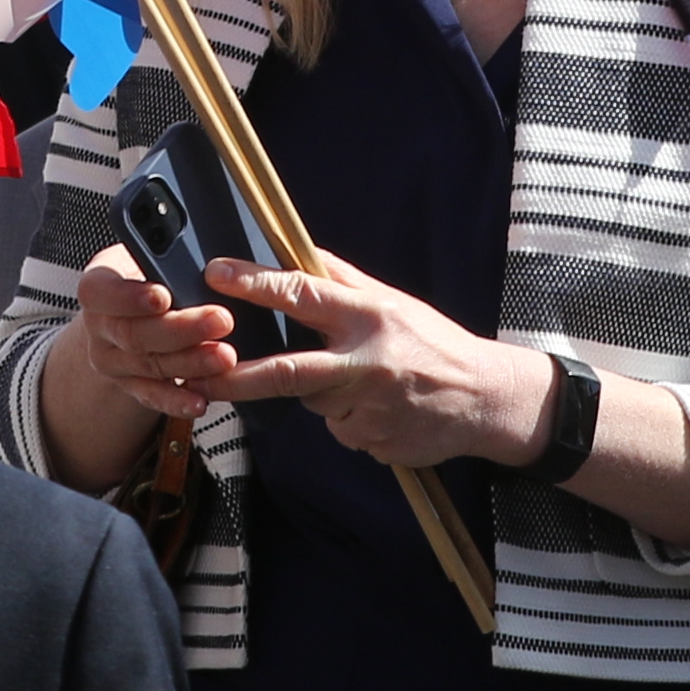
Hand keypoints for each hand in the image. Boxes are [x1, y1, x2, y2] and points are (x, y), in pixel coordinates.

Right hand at [66, 248, 243, 422]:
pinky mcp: (130, 385)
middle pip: (134, 334)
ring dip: (190, 363)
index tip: (163, 296)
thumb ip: (165, 254)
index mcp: (97, 286)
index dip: (130, 296)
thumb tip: (203, 256)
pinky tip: (200, 401)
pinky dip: (177, 401)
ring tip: (225, 356)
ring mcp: (112, 361)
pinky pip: (152, 397)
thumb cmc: (146, 273)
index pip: (101, 292)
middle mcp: (98, 327)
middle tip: (220, 320)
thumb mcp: (148, 253)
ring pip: (149, 365)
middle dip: (180, 329)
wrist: (126, 311)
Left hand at [205, 243, 555, 472]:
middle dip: (240, 376)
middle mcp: (367, 361)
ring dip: (326, 396)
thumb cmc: (434, 343)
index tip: (217, 273)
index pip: (303, 294)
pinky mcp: (374, 441)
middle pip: (289, 371)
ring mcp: (371, 407)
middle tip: (202, 375)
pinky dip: (350, 421)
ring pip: (315, 404)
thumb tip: (297, 250)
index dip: (256, 284)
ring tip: (368, 385)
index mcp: (369, 317)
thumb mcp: (394, 302)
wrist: (487, 398)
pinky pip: (341, 431)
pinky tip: (383, 410)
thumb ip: (343, 281)